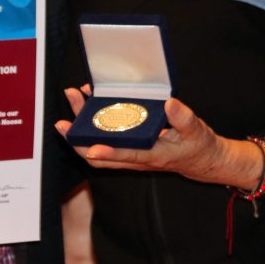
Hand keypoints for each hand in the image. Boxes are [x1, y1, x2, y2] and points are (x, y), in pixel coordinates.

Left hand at [54, 91, 243, 186]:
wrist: (201, 160)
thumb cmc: (198, 145)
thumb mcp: (196, 130)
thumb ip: (183, 118)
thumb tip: (169, 104)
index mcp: (154, 155)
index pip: (128, 156)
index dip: (109, 153)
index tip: (91, 148)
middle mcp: (137, 158)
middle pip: (101, 155)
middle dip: (79, 140)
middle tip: (63, 123)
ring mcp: (130, 154)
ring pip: (97, 148)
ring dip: (81, 130)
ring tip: (72, 103)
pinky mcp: (128, 148)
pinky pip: (104, 140)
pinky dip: (92, 126)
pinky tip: (88, 105)